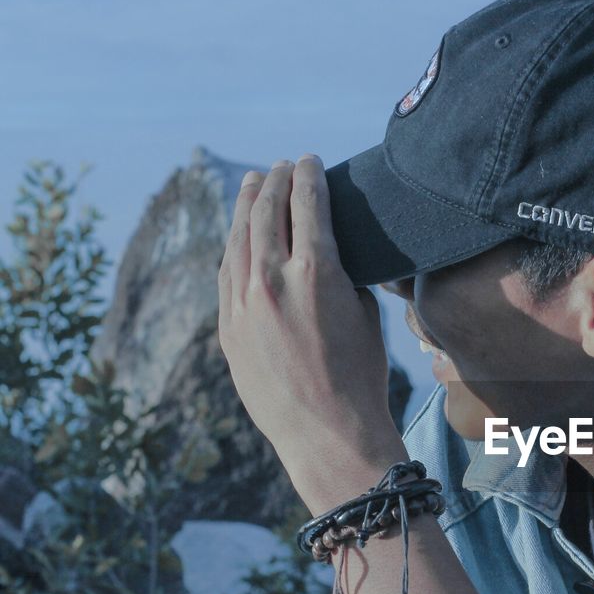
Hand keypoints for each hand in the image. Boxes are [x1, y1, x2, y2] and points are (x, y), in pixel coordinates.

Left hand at [217, 155, 406, 505]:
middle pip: (265, 211)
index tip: (310, 161)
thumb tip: (332, 258)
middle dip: (275, 182)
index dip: (308, 176)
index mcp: (317, 272)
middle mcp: (272, 280)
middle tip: (282, 167)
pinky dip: (234, 244)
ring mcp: (243, 303)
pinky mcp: (227, 328)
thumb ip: (347, 278)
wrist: (327, 433)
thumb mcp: (367, 317)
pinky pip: (226, 271)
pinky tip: (238, 235)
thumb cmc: (361, 378)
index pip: (307, 204)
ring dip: (246, 205)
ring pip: (238, 237)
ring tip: (253, 184)